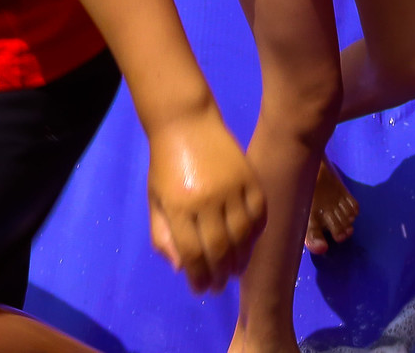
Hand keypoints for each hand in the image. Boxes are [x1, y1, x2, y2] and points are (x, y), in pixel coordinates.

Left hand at [147, 107, 265, 294]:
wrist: (186, 123)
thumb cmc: (165, 165)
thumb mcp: (155, 202)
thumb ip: (163, 237)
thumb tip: (182, 268)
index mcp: (178, 207)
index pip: (192, 254)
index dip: (199, 277)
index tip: (201, 290)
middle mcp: (206, 199)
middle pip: (220, 249)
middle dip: (220, 274)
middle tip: (220, 287)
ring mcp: (231, 187)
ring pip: (243, 234)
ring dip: (241, 258)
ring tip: (236, 270)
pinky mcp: (249, 176)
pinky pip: (259, 213)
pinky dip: (257, 233)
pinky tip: (250, 243)